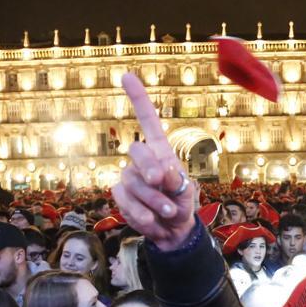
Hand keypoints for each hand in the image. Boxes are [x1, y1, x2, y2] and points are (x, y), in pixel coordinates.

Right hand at [111, 74, 193, 249]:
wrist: (172, 230)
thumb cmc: (181, 203)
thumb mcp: (185, 190)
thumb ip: (174, 180)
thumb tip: (157, 174)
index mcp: (160, 150)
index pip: (147, 120)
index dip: (137, 98)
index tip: (126, 76)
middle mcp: (142, 159)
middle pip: (137, 150)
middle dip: (149, 166)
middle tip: (161, 181)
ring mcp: (129, 176)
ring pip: (132, 181)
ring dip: (154, 200)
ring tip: (168, 212)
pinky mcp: (120, 194)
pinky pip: (125, 200)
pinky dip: (141, 213)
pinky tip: (153, 220)